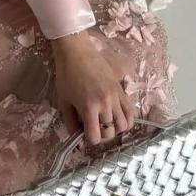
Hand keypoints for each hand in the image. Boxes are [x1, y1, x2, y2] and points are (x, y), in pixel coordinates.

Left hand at [51, 30, 134, 146]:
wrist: (77, 52)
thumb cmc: (66, 76)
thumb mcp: (64, 102)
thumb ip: (71, 124)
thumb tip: (78, 143)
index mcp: (88, 108)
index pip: (95, 137)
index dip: (89, 140)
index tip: (84, 135)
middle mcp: (105, 105)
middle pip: (110, 133)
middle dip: (101, 135)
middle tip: (93, 129)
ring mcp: (116, 97)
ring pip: (124, 125)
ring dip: (115, 129)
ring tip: (105, 124)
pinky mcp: (121, 90)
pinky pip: (131, 112)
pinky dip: (127, 121)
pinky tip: (118, 120)